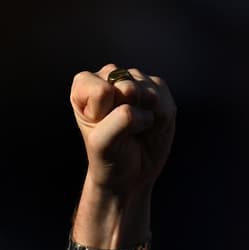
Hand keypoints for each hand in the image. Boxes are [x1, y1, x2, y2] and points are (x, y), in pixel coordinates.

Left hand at [71, 64, 175, 197]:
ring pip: (148, 92)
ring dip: (145, 117)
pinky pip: (164, 98)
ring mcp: (135, 80)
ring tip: (136, 129)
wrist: (131, 172)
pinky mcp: (157, 87)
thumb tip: (142, 99)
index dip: (104, 113)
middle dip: (128, 114)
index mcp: (83, 86)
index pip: (101, 91)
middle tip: (122, 130)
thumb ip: (118, 120)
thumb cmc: (109, 156)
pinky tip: (150, 124)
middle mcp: (109, 77)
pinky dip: (160, 117)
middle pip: (127, 87)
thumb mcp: (103, 144)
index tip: (100, 128)